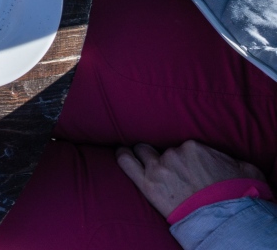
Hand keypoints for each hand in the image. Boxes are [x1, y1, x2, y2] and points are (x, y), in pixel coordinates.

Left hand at [117, 140, 265, 218]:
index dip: (185, 158)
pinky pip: (126, 162)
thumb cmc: (238, 194)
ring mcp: (158, 168)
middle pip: (163, 150)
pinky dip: (122, 155)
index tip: (189, 167)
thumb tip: (224, 158)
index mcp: (193, 147)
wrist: (224, 217)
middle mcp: (173, 154)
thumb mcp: (244, 168)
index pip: (182, 148)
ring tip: (142, 159)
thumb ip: (227, 157)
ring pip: (144, 153)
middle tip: (171, 169)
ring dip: (145, 156)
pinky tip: (121, 152)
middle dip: (165, 157)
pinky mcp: (147, 184)